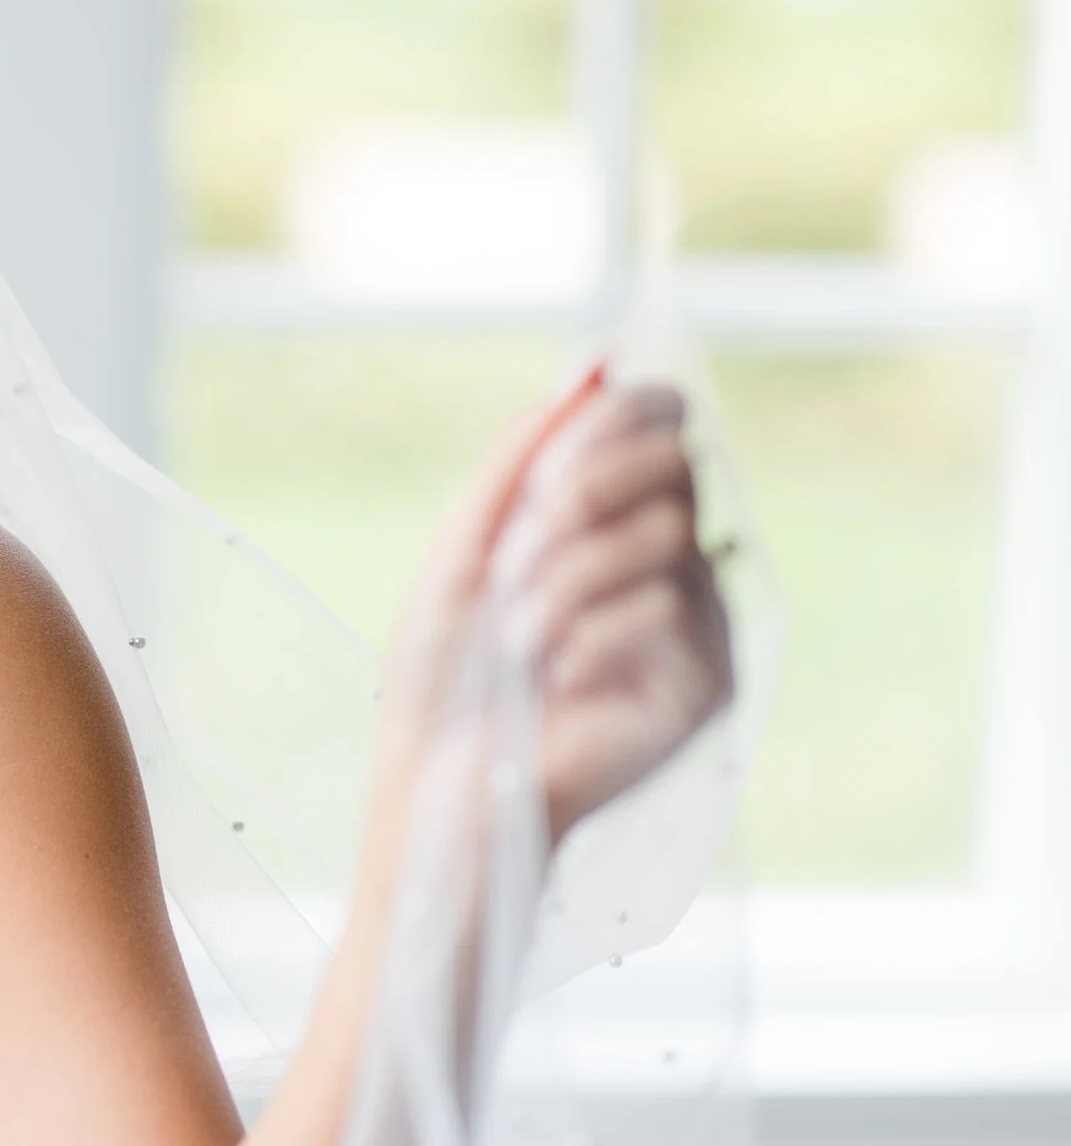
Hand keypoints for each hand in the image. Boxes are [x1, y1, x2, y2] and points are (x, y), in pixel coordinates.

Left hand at [375, 366, 732, 850]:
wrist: (440, 784)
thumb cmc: (442, 677)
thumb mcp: (464, 546)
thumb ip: (524, 456)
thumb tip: (593, 361)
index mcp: (613, 520)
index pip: (662, 421)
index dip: (617, 421)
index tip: (549, 465)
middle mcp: (669, 562)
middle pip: (678, 460)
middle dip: (584, 492)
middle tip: (518, 556)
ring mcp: (695, 622)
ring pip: (668, 532)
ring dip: (570, 575)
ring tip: (518, 638)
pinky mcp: (707, 682)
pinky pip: (671, 605)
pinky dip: (594, 633)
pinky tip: (560, 681)